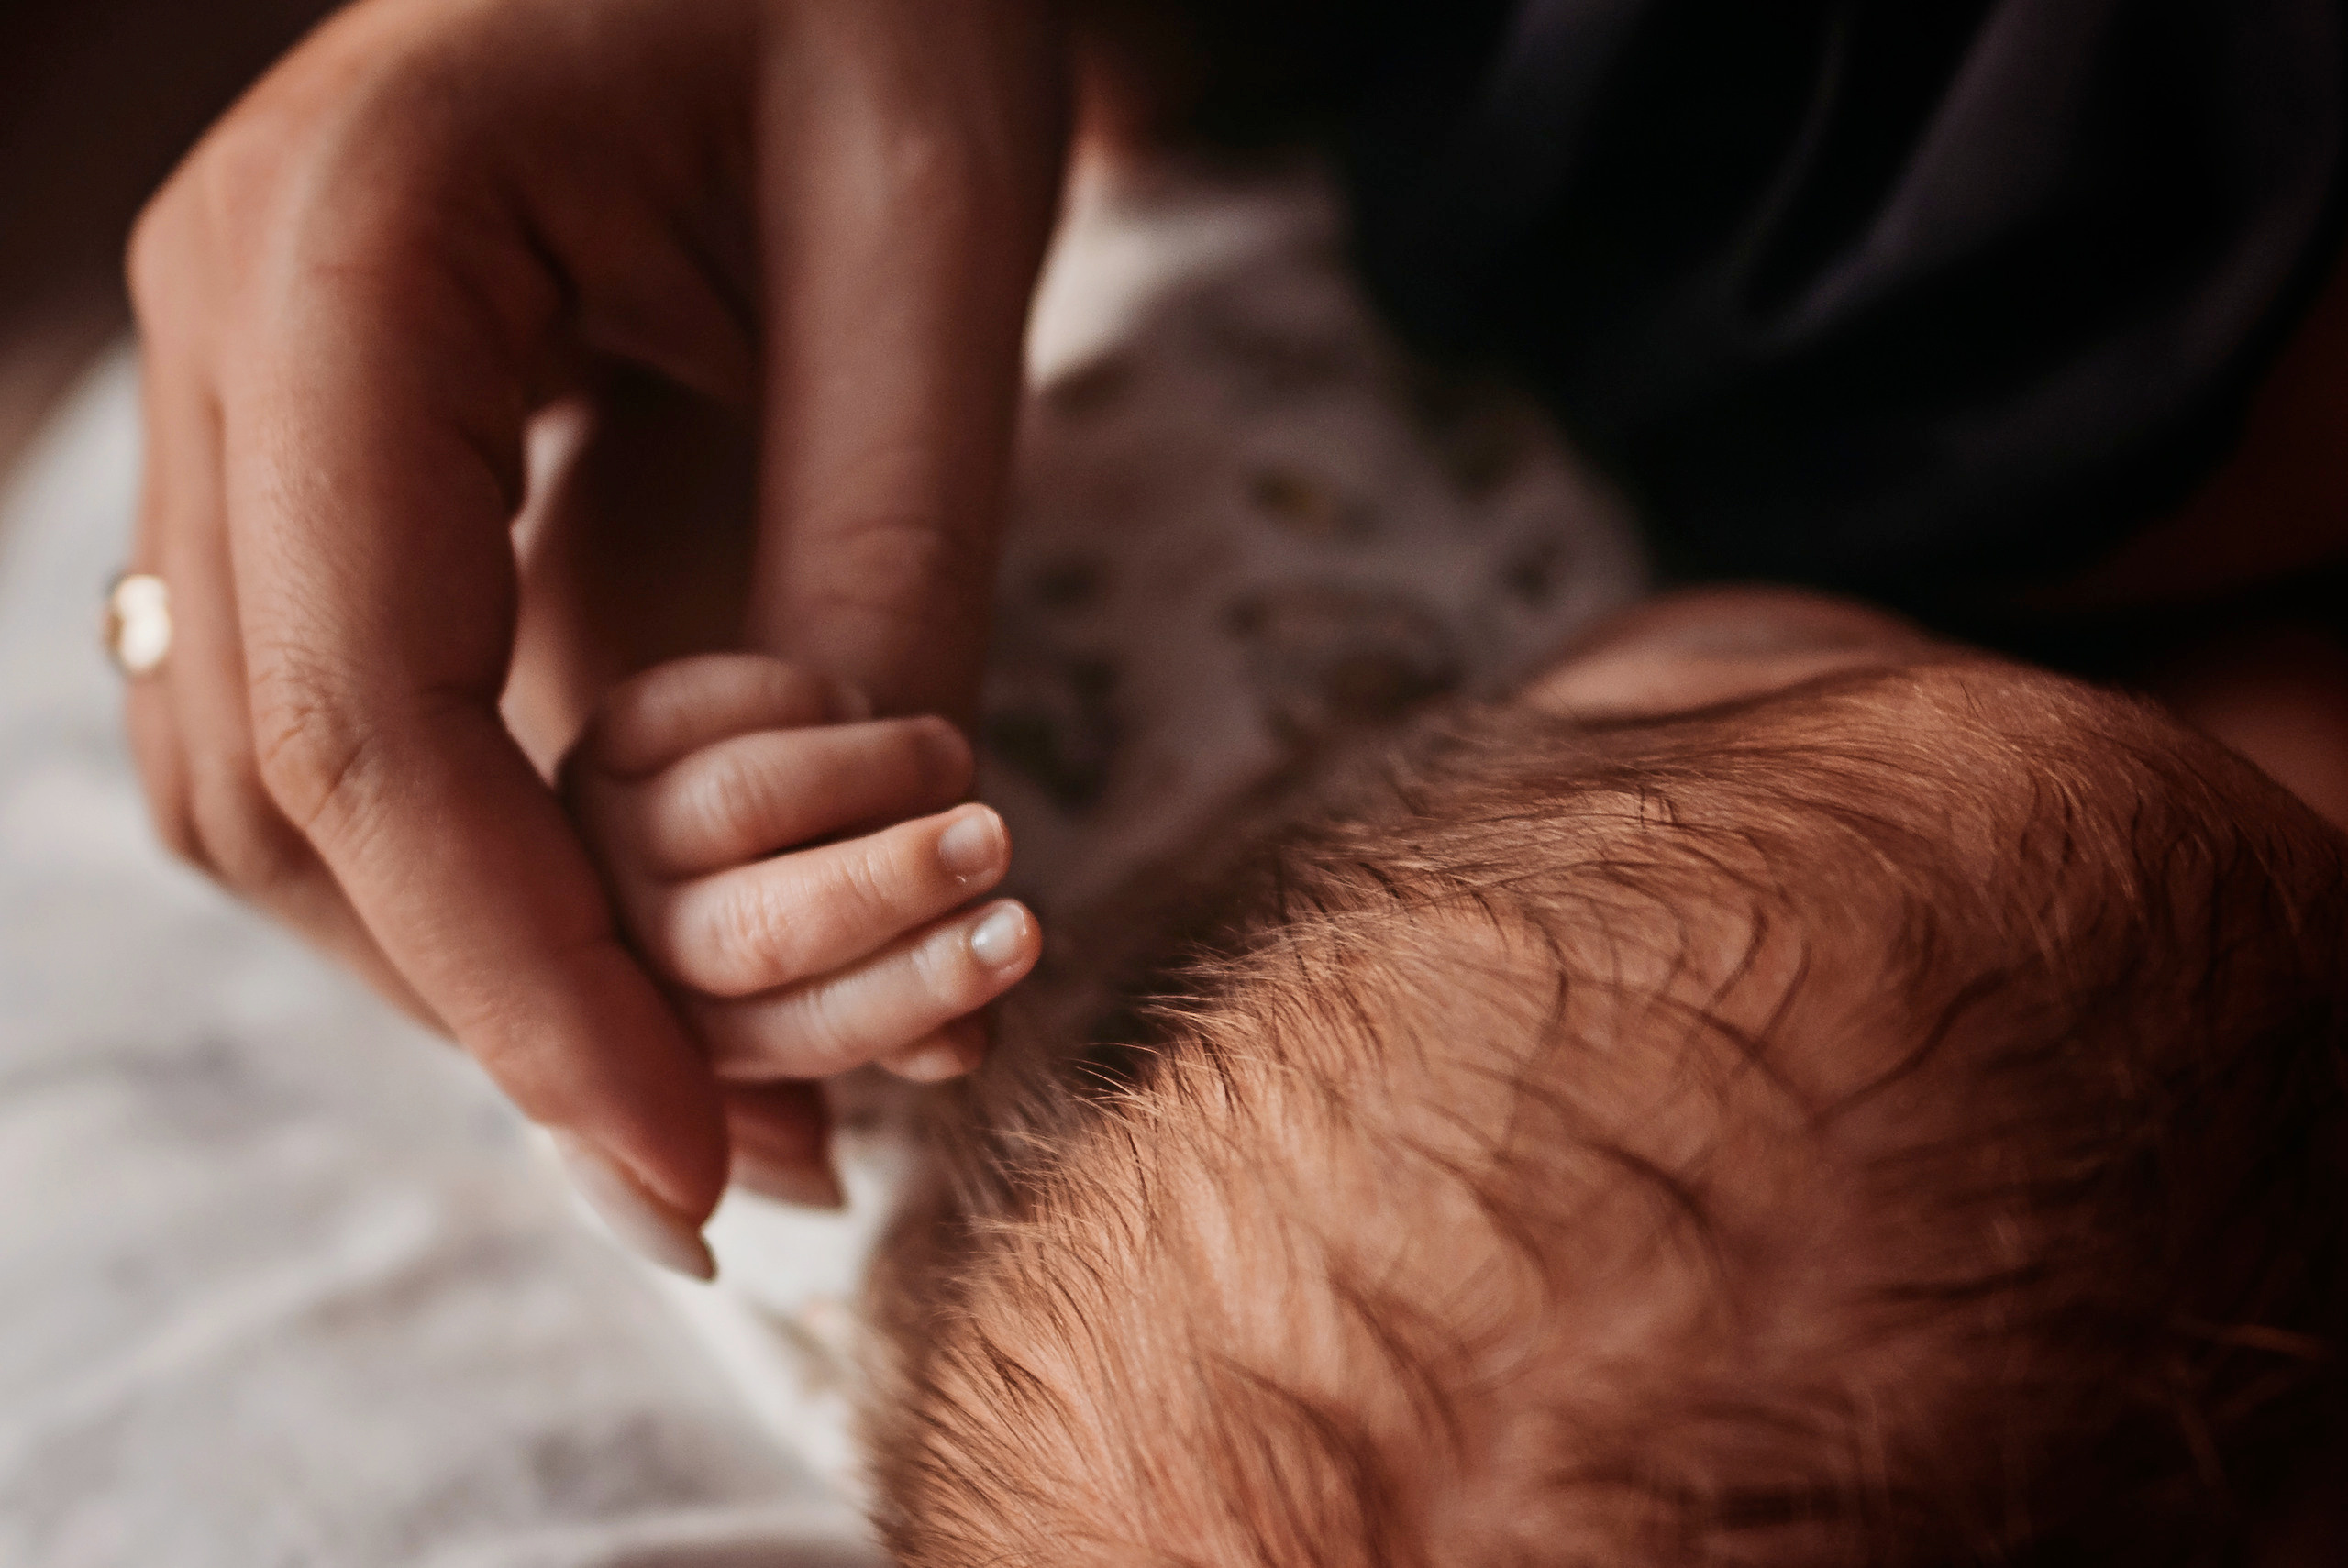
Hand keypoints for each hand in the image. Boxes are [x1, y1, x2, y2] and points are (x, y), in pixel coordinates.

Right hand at [123, 0, 1069, 1241]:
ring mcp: (264, 394)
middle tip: (722, 1170)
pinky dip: (478, 868)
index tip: (686, 1166)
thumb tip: (878, 903)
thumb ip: (887, 556)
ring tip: (704, 1100)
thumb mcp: (934, 243)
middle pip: (280, 793)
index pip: (359, 718)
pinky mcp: (341, 449)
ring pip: (275, 785)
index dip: (518, 983)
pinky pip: (343, 715)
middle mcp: (241, 330)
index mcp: (354, 246)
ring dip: (474, 961)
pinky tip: (645, 952)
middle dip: (496, 1004)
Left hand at [563, 655, 1038, 1199]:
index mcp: (718, 1041)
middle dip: (891, 884)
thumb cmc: (837, 882)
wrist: (761, 789)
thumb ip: (914, 1000)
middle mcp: (639, 954)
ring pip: (740, 805)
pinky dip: (804, 703)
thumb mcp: (878, 955)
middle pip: (760, 933)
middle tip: (994, 838)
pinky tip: (853, 710)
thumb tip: (967, 1048)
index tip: (1018, 935)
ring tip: (950, 757)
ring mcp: (611, 842)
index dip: (918, 989)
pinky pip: (711, 713)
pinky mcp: (610, 739)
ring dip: (869, 774)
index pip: (816, 1029)